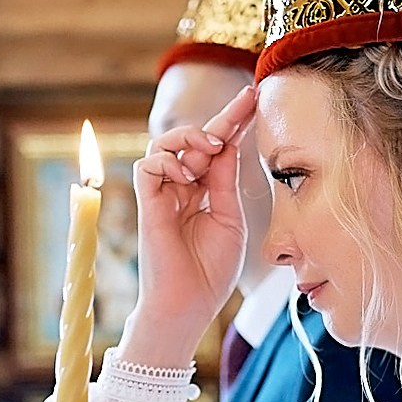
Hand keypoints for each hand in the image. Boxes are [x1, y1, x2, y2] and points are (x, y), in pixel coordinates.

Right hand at [121, 84, 257, 367]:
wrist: (190, 304)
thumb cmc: (211, 271)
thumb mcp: (229, 219)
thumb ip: (225, 181)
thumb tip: (227, 144)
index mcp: (205, 191)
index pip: (218, 148)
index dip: (234, 121)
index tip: (254, 96)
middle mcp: (182, 188)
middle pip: (193, 138)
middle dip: (220, 118)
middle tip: (242, 107)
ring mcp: (163, 194)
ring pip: (164, 144)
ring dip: (189, 139)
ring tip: (209, 152)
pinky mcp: (146, 204)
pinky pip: (148, 165)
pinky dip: (168, 161)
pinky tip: (187, 176)